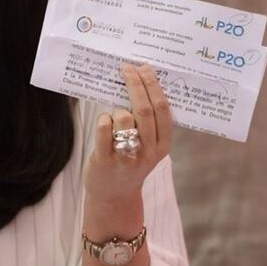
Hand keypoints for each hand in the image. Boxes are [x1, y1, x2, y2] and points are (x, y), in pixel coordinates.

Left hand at [84, 63, 172, 210]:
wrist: (114, 196)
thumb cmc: (130, 163)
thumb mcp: (149, 147)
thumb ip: (149, 123)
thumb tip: (142, 83)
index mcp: (162, 145)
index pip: (162, 109)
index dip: (153, 85)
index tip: (144, 68)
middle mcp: (148, 151)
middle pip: (144, 109)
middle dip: (135, 84)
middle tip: (127, 69)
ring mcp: (127, 157)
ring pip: (123, 118)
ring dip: (117, 108)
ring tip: (115, 114)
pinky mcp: (105, 160)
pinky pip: (104, 130)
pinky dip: (104, 119)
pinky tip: (105, 121)